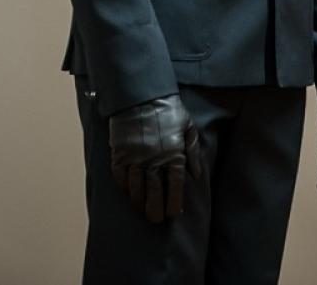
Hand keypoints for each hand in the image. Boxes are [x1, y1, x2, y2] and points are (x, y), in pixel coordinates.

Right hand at [108, 94, 203, 222]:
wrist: (142, 96)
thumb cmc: (168, 110)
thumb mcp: (188, 127)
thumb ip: (193, 152)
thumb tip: (196, 175)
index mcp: (174, 154)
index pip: (175, 186)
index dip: (174, 202)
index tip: (173, 213)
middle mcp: (154, 160)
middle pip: (155, 192)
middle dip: (156, 209)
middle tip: (156, 220)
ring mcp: (135, 158)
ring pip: (136, 188)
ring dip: (139, 202)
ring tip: (142, 211)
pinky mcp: (120, 154)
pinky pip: (120, 177)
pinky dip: (124, 187)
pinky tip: (128, 194)